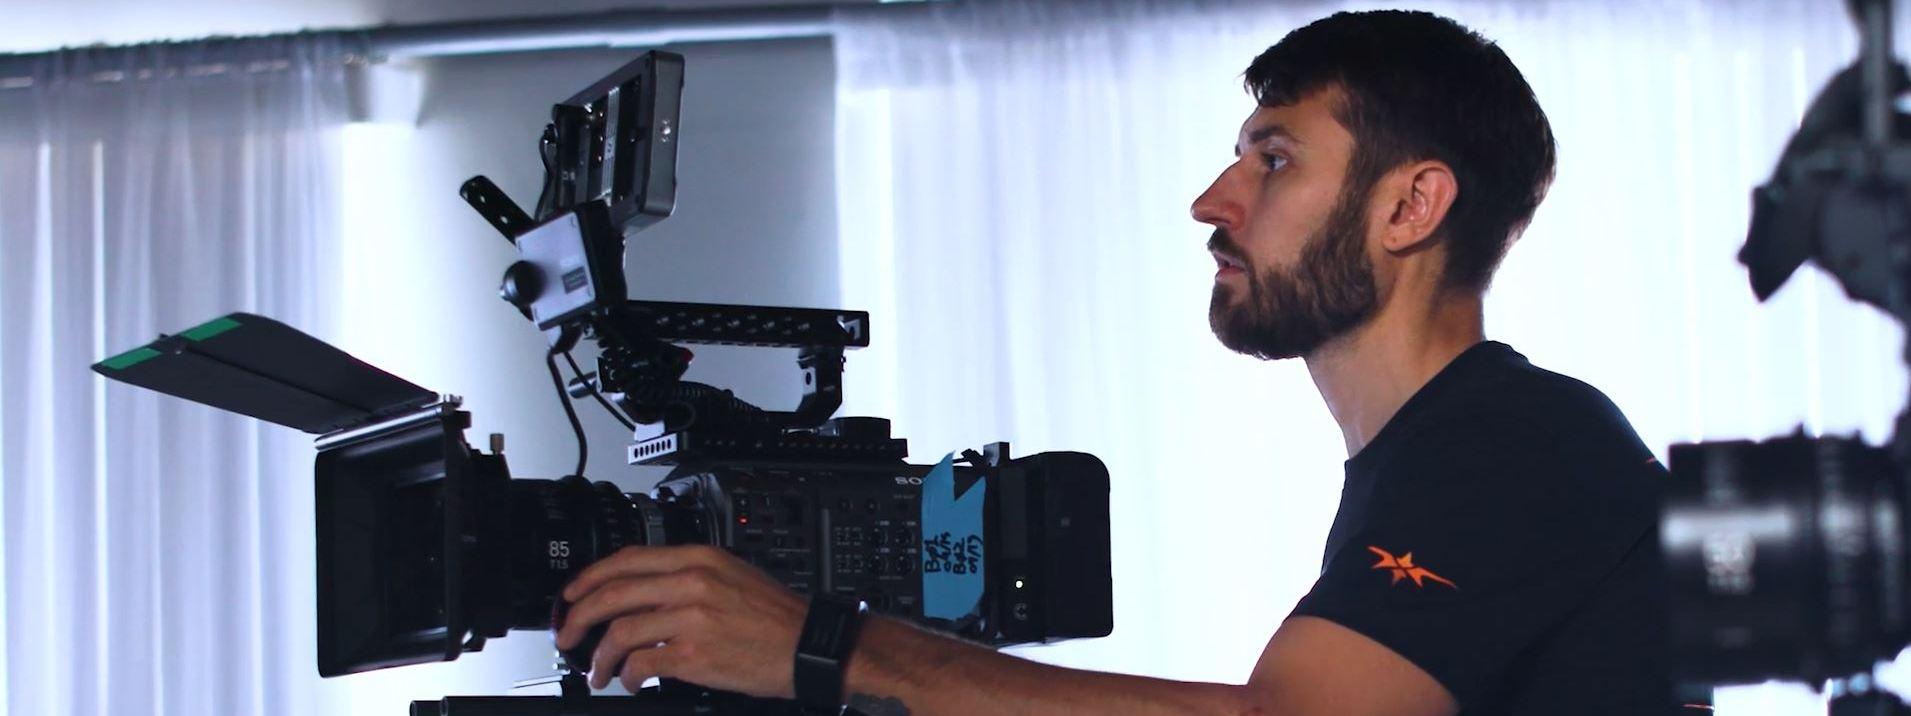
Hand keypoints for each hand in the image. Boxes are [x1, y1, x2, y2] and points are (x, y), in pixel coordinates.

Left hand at [554, 544, 807, 696]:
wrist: (809, 646)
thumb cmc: (776, 617)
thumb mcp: (731, 576)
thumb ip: (687, 578)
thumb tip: (641, 596)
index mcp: (699, 558)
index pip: (627, 560)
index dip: (590, 577)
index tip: (573, 594)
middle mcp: (692, 582)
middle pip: (613, 594)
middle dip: (579, 616)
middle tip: (567, 634)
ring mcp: (692, 617)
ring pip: (620, 632)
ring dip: (599, 657)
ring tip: (597, 672)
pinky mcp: (695, 654)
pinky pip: (641, 663)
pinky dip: (626, 676)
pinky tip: (629, 682)